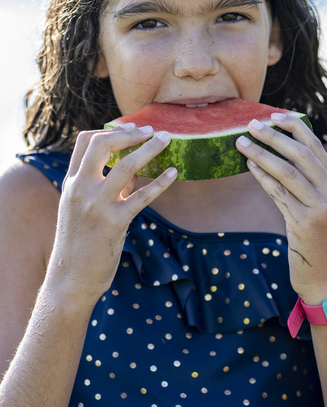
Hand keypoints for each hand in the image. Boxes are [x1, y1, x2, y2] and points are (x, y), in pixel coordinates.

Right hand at [51, 125, 176, 298]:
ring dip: (149, 149)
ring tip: (168, 139)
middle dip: (130, 133)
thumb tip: (132, 169)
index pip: (86, 142)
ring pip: (126, 165)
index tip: (133, 128)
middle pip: (102, 144)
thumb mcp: (87, 209)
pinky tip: (174, 172)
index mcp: (71, 183)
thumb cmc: (83, 242)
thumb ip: (109, 187)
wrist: (72, 278)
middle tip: (152, 130)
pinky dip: (161, 182)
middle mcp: (80, 189)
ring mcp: (96, 205)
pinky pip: (142, 196)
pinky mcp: (114, 223)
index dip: (111, 130)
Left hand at [236, 114, 326, 301]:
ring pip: (287, 172)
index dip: (295, 127)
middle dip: (274, 136)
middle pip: (302, 154)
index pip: (316, 147)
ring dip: (262, 154)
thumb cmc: (318, 242)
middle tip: (251, 124)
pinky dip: (262, 177)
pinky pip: (278, 194)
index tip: (274, 115)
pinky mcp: (304, 223)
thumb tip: (280, 157)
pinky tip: (248, 166)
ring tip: (241, 142)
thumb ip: (309, 185)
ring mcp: (320, 208)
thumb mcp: (320, 209)